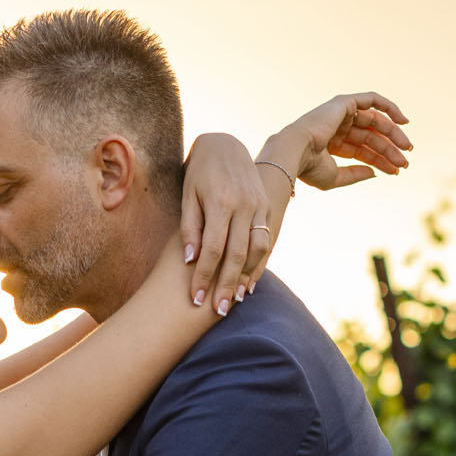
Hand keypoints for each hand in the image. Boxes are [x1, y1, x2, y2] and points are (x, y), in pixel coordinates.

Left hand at [180, 132, 278, 314]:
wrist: (225, 144)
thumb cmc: (199, 173)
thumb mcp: (188, 195)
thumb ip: (190, 226)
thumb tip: (191, 260)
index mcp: (220, 202)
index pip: (212, 248)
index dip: (204, 276)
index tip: (195, 299)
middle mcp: (244, 205)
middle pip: (236, 255)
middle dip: (225, 285)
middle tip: (216, 311)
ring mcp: (259, 206)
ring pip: (257, 250)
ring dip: (246, 278)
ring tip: (234, 301)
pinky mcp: (267, 207)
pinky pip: (266, 240)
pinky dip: (258, 263)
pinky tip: (249, 282)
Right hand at [278, 92, 411, 191]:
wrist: (295, 152)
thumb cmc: (309, 168)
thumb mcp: (336, 177)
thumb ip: (355, 174)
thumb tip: (374, 172)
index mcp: (332, 144)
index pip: (363, 150)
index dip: (381, 160)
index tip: (396, 171)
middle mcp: (337, 127)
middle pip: (371, 137)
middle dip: (390, 149)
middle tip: (405, 162)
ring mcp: (340, 114)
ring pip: (375, 122)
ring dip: (393, 134)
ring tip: (407, 148)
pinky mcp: (344, 103)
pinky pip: (372, 99)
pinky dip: (389, 107)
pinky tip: (403, 121)